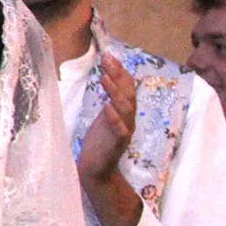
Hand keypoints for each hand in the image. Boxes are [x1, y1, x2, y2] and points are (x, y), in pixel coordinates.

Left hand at [78, 50, 137, 183]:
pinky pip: (120, 129)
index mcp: (125, 113)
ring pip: (126, 109)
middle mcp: (128, 120)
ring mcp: (125, 131)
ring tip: (105, 78)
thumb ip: (110, 101)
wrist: (97, 169)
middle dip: (119, 76)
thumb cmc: (99, 143)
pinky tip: (106, 106)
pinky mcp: (118, 144)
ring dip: (116, 93)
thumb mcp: (105, 117)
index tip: (109, 56)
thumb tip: (108, 78)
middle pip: (129, 94)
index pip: (127, 88)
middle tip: (107, 60)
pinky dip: (114, 117)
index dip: (120, 72)